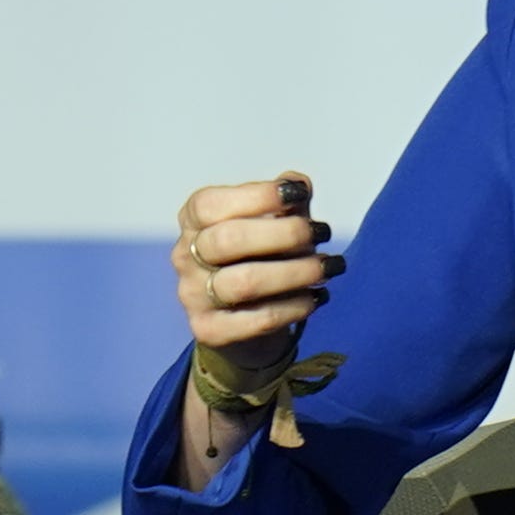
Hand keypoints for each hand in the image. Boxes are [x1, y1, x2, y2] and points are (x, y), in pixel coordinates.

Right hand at [168, 172, 335, 381]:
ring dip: (296, 272)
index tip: (298, 194)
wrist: (246, 321)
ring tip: (329, 266)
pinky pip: (257, 319)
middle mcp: (185, 256)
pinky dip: (294, 307)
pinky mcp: (210, 331)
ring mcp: (193, 296)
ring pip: (245, 282)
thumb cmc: (261, 258)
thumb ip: (285, 201)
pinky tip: (317, 297)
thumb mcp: (274, 222)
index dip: (256, 196)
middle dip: (283, 233)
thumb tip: (298, 184)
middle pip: (228, 240)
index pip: (211, 205)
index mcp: (194, 221)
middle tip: (322, 232)